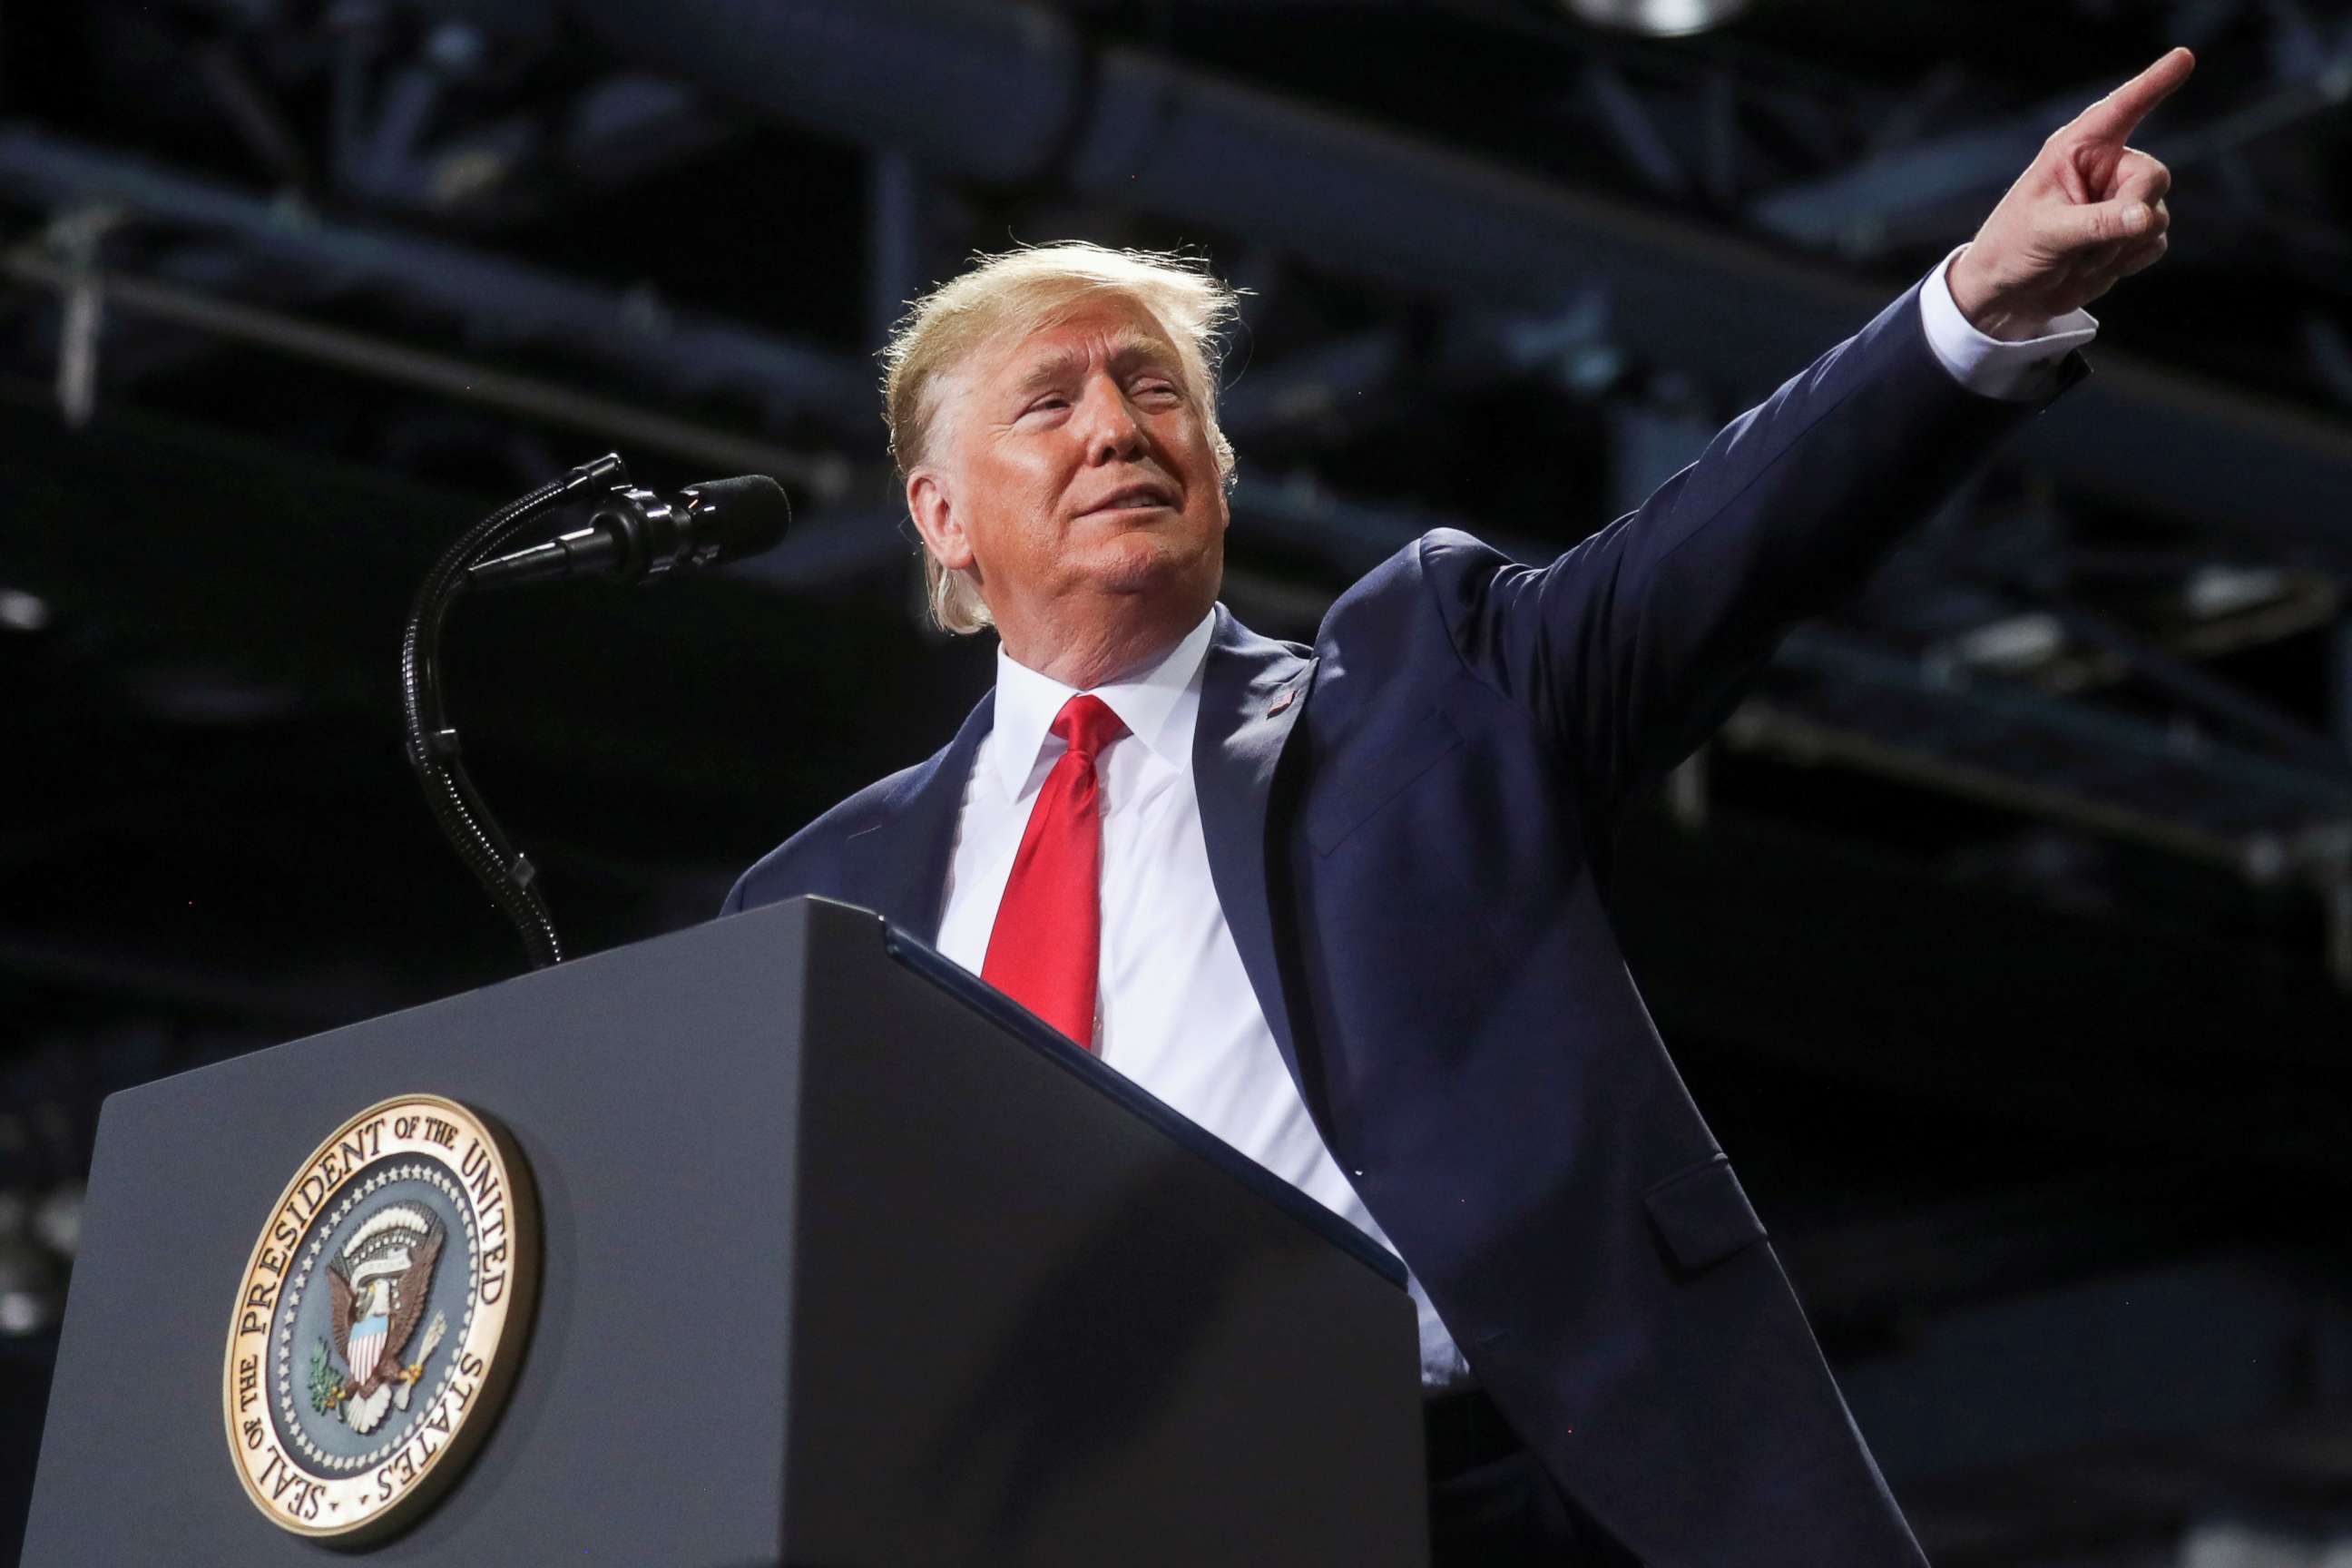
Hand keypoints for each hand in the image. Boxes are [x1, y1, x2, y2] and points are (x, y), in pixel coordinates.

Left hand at [1948, 47, 2193, 340]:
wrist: (2008, 296)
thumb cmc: (2012, 250)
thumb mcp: (2048, 233)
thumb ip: (2098, 223)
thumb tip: (2146, 218)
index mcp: (2075, 150)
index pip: (2121, 110)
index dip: (2154, 83)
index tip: (2184, 57)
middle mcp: (2103, 169)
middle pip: (2153, 177)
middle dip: (2131, 214)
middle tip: (2094, 245)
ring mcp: (2119, 201)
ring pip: (2157, 215)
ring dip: (2120, 247)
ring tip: (2077, 259)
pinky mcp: (2130, 233)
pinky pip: (2155, 242)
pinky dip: (2128, 261)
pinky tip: (2092, 268)